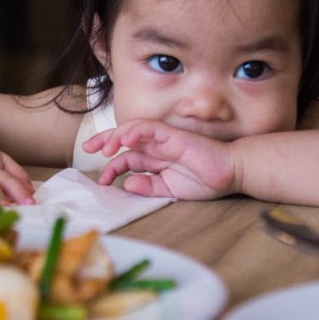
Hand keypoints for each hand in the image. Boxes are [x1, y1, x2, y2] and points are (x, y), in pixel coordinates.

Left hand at [82, 119, 237, 199]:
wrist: (230, 172)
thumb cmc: (204, 180)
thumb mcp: (170, 190)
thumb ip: (150, 187)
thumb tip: (128, 184)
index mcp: (155, 160)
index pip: (127, 157)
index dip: (111, 165)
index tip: (101, 180)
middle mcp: (156, 147)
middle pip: (124, 138)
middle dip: (104, 141)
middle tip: (88, 149)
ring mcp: (164, 139)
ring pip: (133, 129)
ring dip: (116, 136)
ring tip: (104, 148)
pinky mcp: (173, 135)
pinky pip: (150, 128)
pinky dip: (136, 131)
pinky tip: (125, 140)